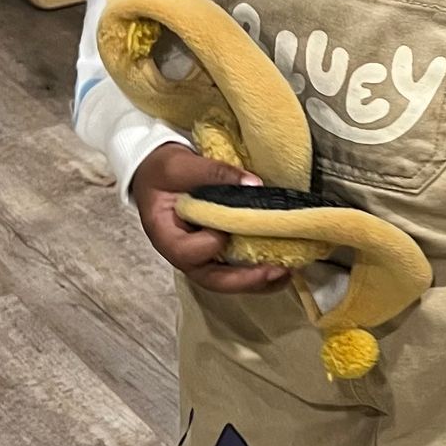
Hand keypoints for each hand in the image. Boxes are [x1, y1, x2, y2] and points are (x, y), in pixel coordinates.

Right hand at [130, 143, 289, 294]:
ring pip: (227, 280)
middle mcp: (183, 254)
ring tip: (287, 273)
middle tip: (276, 271)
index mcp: (165, 236)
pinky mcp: (216, 252)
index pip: (186, 252)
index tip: (225, 227)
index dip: (209, 243)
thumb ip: (214, 173)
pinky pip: (236, 269)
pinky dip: (258, 271)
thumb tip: (254, 184)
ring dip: (257, 281)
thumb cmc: (164, 171)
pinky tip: (282, 267)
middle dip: (245, 279)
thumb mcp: (181, 165)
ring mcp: (200, 257)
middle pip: (211, 279)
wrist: (159, 173)